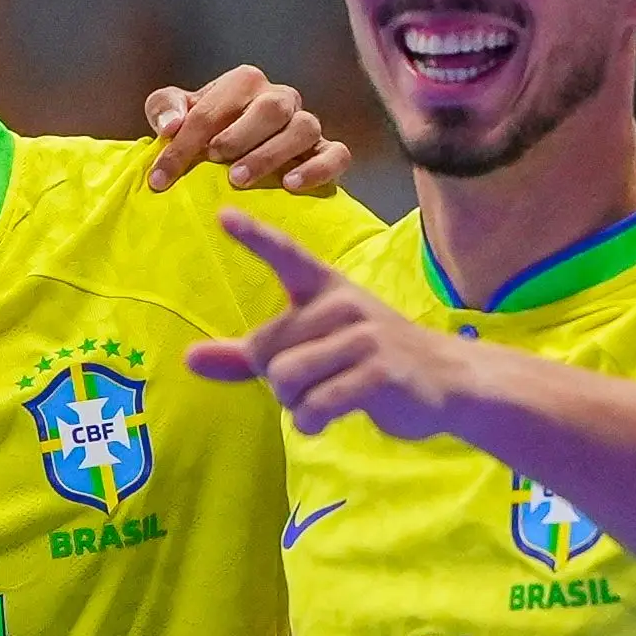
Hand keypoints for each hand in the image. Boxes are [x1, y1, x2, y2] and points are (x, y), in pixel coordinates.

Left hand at [145, 66, 352, 194]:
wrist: (234, 159)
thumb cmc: (202, 134)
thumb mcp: (174, 116)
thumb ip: (163, 108)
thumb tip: (170, 126)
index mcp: (244, 82)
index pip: (213, 110)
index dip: (183, 144)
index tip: (160, 179)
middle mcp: (280, 98)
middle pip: (271, 108)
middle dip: (239, 136)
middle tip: (215, 162)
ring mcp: (306, 124)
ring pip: (305, 128)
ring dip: (272, 154)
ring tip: (239, 179)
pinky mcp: (327, 151)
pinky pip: (337, 154)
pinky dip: (318, 168)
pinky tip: (291, 185)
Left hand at [187, 210, 471, 436]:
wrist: (446, 379)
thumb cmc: (365, 360)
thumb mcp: (309, 349)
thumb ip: (247, 355)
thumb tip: (189, 358)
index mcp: (325, 288)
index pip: (285, 256)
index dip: (254, 236)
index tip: (223, 214)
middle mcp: (343, 303)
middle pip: (266, 351)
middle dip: (276, 382)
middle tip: (313, 383)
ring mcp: (365, 335)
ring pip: (286, 379)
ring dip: (293, 405)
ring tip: (320, 400)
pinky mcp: (380, 371)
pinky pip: (316, 405)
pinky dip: (310, 422)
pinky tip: (324, 420)